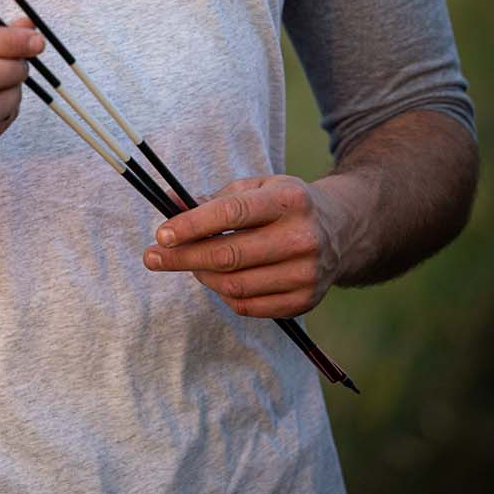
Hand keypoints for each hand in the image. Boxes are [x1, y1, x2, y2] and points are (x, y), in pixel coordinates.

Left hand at [142, 174, 353, 317]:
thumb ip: (213, 198)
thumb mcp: (256, 188)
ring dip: (201, 276)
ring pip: (235, 285)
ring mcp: (306, 273)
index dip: (192, 226)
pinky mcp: (304, 301)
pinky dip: (223, 294)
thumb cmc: (284, 205)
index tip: (162, 234)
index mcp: (289, 200)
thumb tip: (169, 201)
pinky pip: (248, 306)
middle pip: (229, 255)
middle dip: (183, 257)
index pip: (231, 213)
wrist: (341, 230)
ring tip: (189, 264)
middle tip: (153, 257)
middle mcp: (302, 237)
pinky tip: (216, 279)